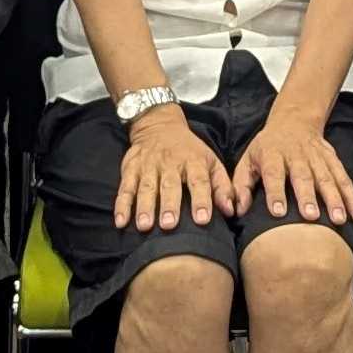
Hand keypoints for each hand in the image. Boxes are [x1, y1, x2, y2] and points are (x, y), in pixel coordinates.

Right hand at [116, 105, 230, 230]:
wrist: (159, 126)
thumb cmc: (189, 152)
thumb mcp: (211, 162)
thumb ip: (222, 187)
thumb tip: (232, 211)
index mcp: (193, 162)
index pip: (199, 181)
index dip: (201, 200)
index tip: (203, 220)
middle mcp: (170, 163)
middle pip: (170, 185)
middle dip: (169, 205)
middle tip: (169, 225)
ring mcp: (148, 166)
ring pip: (146, 187)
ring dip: (144, 207)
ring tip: (145, 225)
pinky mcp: (130, 169)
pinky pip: (125, 188)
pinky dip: (121, 205)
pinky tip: (120, 221)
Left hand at [234, 110, 352, 223]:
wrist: (294, 121)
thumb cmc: (267, 148)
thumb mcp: (248, 160)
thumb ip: (241, 186)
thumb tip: (236, 210)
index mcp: (272, 154)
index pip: (273, 173)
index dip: (275, 192)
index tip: (278, 212)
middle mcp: (296, 155)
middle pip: (303, 176)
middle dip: (308, 196)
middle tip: (312, 217)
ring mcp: (317, 156)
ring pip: (327, 177)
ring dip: (334, 199)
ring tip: (339, 220)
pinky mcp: (333, 159)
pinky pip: (344, 178)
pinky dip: (352, 196)